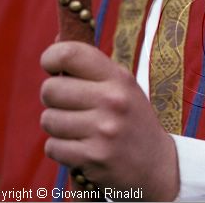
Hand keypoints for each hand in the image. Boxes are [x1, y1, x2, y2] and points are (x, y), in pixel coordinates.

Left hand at [40, 41, 178, 200]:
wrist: (156, 164)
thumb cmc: (132, 119)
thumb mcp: (122, 86)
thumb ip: (91, 66)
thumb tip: (57, 40)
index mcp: (119, 78)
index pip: (71, 53)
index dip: (52, 57)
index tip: (52, 66)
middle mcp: (113, 100)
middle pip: (50, 89)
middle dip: (54, 99)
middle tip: (72, 106)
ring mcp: (104, 130)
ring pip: (48, 120)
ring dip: (58, 127)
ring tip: (81, 130)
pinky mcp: (94, 157)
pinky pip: (52, 147)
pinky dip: (61, 150)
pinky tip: (82, 148)